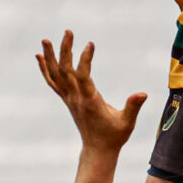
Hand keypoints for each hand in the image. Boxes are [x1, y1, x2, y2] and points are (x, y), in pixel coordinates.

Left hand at [38, 33, 145, 154]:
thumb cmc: (114, 136)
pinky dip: (45, 69)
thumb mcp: (127, 123)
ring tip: (45, 39)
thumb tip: (142, 94)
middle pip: (65, 71)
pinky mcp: (68, 100)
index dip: (85, 59)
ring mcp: (69, 99)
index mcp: (90, 102)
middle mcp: (76, 99)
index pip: (83, 76)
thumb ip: (133, 107)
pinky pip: (53, 82)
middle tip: (68, 31)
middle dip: (64, 50)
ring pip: (56, 76)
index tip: (90, 44)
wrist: (97, 150)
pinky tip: (40, 56)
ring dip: (50, 57)